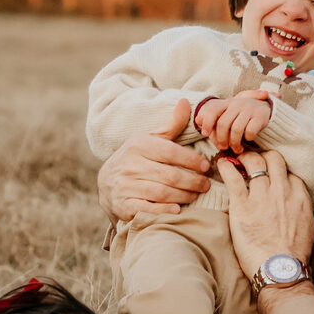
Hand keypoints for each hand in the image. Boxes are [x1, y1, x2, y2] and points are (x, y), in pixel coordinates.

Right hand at [98, 99, 211, 219]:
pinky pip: (147, 209)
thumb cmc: (137, 159)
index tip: (206, 166)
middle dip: (192, 181)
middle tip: (205, 185)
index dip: (191, 160)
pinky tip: (177, 210)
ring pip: (161, 192)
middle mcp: (130, 164)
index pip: (170, 152)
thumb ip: (171, 125)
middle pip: (169, 175)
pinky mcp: (123, 205)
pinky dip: (164, 210)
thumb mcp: (150, 140)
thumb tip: (186, 102)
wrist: (107, 183)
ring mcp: (125, 185)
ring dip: (183, 196)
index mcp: (138, 145)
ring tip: (195, 195)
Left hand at [198, 91, 271, 152]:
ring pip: (236, 129)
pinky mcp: (260, 116)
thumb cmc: (240, 114)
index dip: (207, 123)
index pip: (212, 110)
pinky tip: (248, 139)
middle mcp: (237, 104)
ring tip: (236, 148)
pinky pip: (250, 131)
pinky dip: (248, 138)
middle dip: (221, 139)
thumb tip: (198, 121)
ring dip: (234, 143)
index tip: (205, 134)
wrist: (264, 107)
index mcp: (226, 103)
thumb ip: (211, 118)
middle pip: (223, 123)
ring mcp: (249, 109)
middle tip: (222, 147)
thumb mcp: (226, 113)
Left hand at [219, 149, 313, 288]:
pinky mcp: (242, 206)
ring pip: (254, 162)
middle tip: (253, 161)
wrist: (281, 270)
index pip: (289, 172)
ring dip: (244, 158)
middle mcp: (282, 191)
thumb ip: (300, 209)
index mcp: (299, 196)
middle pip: (274, 159)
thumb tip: (294, 204)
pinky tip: (221, 163)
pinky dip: (226, 166)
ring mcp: (261, 197)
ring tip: (237, 159)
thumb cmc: (294, 254)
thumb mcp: (307, 226)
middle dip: (263, 156)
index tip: (270, 173)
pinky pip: (233, 177)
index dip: (278, 170)